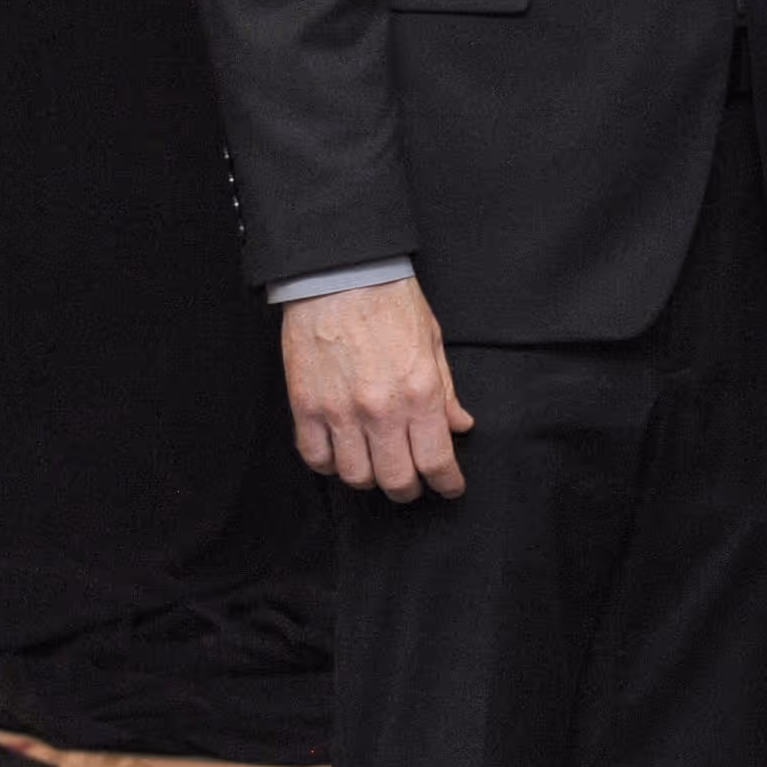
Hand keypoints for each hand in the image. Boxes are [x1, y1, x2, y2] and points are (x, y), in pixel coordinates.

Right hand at [279, 276, 472, 501]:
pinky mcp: (305, 408)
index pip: (436, 459)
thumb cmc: (391, 302)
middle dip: (410, 490)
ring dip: (371, 479)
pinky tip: (342, 455)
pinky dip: (330, 465)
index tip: (450, 487)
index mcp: (420, 392)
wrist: (341, 276)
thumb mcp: (434, 342)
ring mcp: (339, 412)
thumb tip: (460, 425)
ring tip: (379, 468)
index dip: (447, 482)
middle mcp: (381, 410)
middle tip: (415, 486)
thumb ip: (447, 391)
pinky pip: (316, 458)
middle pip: (396, 479)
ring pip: (355, 476)